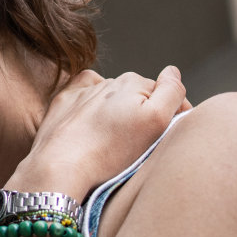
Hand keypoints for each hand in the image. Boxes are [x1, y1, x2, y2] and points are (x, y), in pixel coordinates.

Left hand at [11, 67, 190, 198]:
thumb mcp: (154, 121)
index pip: (166, 93)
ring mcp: (84, 91)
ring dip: (119, 111)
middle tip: (143, 142)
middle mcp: (109, 81)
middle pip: (138, 95)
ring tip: (116, 139)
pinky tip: (94, 120)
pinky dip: (92, 103)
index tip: (172, 135)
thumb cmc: (111, 151)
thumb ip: (171, 92)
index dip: (175, 113)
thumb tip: (173, 71)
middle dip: (145, 112)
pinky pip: (84, 95)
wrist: (61, 166)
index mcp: (134, 82)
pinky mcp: (64, 102)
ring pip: (112, 97)